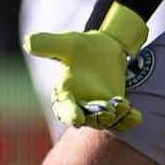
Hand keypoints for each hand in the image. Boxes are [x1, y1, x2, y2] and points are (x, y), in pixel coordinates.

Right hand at [23, 2, 147, 129]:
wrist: (103, 48)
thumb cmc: (80, 46)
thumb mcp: (66, 43)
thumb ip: (48, 44)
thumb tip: (28, 42)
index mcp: (64, 93)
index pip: (64, 108)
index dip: (69, 114)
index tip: (76, 120)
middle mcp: (79, 106)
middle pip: (87, 118)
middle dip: (97, 118)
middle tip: (108, 111)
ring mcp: (97, 110)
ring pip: (105, 121)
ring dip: (115, 119)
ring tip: (124, 108)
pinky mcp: (114, 109)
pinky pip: (120, 121)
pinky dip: (127, 121)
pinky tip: (136, 116)